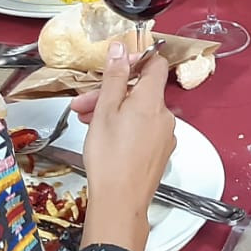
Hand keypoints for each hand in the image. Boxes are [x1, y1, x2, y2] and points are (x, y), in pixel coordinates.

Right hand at [79, 44, 175, 250]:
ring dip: (114, 110)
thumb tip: (120, 50)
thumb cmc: (110, 158)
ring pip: (139, 111)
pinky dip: (125, 127)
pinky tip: (104, 136)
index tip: (117, 64)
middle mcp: (165, 116)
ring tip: (87, 121)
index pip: (155, 64)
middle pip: (141, 91)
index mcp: (152, 100)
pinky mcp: (160, 152)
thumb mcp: (105, 110)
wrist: (120, 201)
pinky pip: (143, 129)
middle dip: (113, 92)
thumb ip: (115, 77)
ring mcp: (165, 136)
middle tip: (85, 102)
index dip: (136, 59)